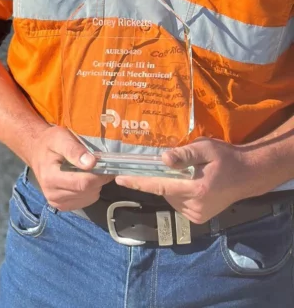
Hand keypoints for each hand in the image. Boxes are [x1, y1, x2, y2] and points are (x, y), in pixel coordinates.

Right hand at [27, 125, 114, 211]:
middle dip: (98, 178)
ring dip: (94, 185)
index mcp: (50, 177)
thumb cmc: (49, 142)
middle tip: (99, 165)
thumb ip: (74, 149)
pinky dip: (90, 191)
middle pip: (87, 191)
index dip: (99, 174)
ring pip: (89, 197)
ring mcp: (56, 202)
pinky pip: (85, 201)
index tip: (106, 163)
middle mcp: (52, 194)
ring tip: (89, 171)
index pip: (82, 183)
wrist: (36, 151)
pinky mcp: (61, 205)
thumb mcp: (60, 137)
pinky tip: (83, 179)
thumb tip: (91, 163)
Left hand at [114, 138, 256, 223]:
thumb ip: (184, 154)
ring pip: (170, 197)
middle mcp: (194, 206)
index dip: (137, 181)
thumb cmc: (226, 158)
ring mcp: (197, 214)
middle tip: (169, 163)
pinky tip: (190, 183)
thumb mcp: (205, 148)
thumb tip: (163, 159)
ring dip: (170, 185)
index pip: (159, 185)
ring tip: (187, 173)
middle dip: (159, 177)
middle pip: (163, 191)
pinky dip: (178, 192)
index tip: (119, 178)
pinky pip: (178, 203)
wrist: (247, 175)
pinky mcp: (199, 217)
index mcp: (195, 189)